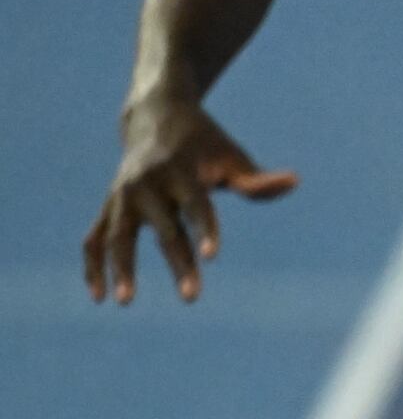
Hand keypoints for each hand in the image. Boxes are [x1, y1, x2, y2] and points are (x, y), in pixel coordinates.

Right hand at [85, 101, 297, 304]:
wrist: (155, 116)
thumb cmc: (204, 143)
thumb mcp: (231, 156)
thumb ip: (256, 180)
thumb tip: (294, 182)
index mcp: (180, 170)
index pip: (196, 204)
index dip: (205, 229)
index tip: (213, 257)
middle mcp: (146, 184)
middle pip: (164, 229)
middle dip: (178, 263)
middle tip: (192, 298)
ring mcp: (122, 197)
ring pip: (116, 236)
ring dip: (121, 268)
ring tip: (128, 302)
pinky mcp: (109, 206)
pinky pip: (94, 239)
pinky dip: (92, 266)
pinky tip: (98, 297)